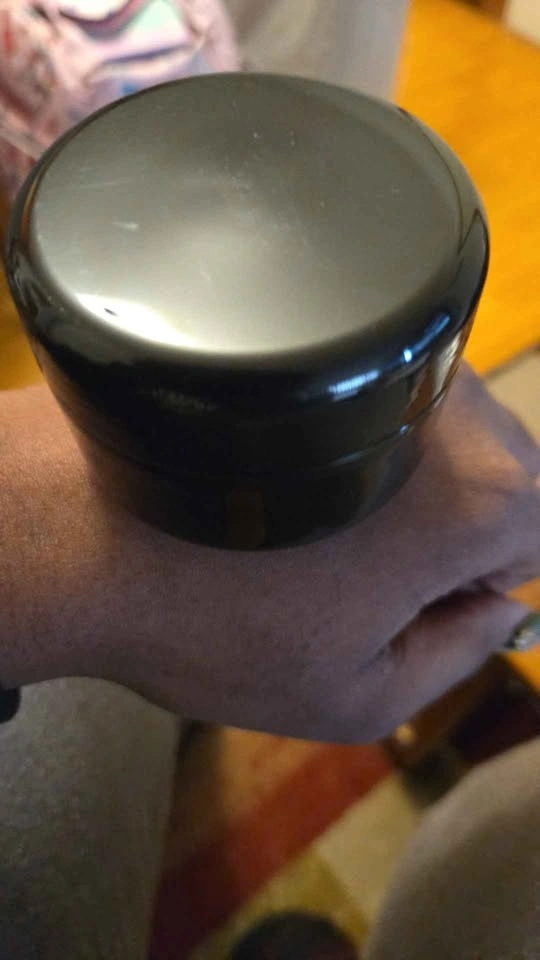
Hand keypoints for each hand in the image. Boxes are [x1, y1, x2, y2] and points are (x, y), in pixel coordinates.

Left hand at [1, 364, 538, 741]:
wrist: (82, 523)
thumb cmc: (215, 621)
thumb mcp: (354, 694)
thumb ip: (457, 656)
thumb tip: (497, 611)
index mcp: (482, 495)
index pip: (536, 541)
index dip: (473, 585)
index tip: (402, 602)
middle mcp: (451, 404)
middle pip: (494, 478)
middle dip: (438, 534)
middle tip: (341, 576)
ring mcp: (383, 357)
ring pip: (432, 436)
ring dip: (387, 487)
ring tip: (297, 529)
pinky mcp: (320, 339)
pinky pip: (372, 403)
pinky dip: (344, 447)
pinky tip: (275, 485)